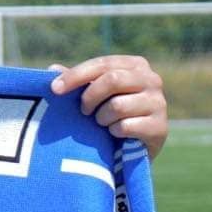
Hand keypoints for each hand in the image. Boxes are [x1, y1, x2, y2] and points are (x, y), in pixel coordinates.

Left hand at [48, 54, 167, 159]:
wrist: (133, 148)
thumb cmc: (110, 114)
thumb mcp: (94, 94)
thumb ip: (77, 81)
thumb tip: (52, 69)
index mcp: (136, 65)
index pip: (103, 63)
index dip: (76, 75)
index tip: (54, 89)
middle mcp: (152, 79)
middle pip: (112, 80)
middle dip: (90, 97)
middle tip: (83, 111)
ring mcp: (159, 103)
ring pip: (117, 106)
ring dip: (102, 118)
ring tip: (103, 123)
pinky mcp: (160, 127)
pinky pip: (125, 126)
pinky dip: (114, 131)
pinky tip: (116, 133)